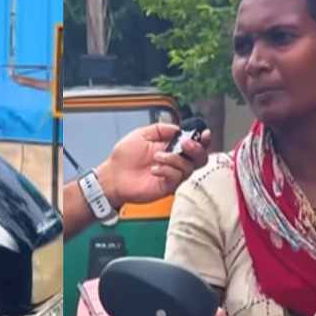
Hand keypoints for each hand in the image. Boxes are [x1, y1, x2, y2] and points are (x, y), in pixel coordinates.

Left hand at [96, 123, 212, 208]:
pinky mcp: (166, 187)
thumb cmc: (124, 158)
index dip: (203, 140)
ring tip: (157, 157)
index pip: (194, 145)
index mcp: (171, 148)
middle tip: (184, 144)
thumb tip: (177, 128)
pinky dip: (167, 171)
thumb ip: (160, 129)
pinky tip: (154, 169)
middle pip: (200, 158)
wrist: (112, 176)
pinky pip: (176, 178)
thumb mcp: (141, 134)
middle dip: (196, 149)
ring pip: (188, 168)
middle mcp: (174, 162)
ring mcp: (171, 175)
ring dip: (174, 159)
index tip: (203, 134)